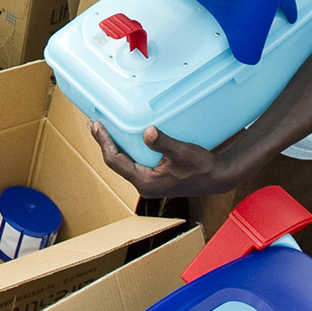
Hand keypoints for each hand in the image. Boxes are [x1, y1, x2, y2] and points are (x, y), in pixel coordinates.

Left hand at [90, 121, 237, 198]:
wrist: (217, 178)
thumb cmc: (202, 167)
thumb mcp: (182, 152)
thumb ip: (163, 143)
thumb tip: (147, 132)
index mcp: (146, 182)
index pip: (116, 161)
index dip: (104, 143)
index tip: (97, 126)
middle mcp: (144, 185)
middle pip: (115, 163)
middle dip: (103, 143)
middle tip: (93, 125)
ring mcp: (148, 183)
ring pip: (123, 163)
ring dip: (113, 146)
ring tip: (102, 130)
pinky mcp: (154, 178)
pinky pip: (133, 163)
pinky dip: (125, 149)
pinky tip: (124, 139)